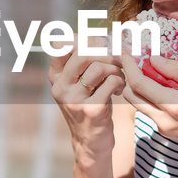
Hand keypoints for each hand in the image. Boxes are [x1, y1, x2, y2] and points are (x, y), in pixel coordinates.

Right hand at [47, 42, 125, 166]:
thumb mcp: (79, 84)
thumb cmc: (90, 105)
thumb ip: (84, 62)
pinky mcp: (92, 110)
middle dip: (105, 52)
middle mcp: (60, 87)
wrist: (90, 143)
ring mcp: (74, 99)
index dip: (85, 39)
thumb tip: (101, 34)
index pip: (63, 44)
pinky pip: (112, 82)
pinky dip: (121, 82)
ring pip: (99, 67)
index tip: (100, 45)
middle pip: (83, 51)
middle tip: (117, 59)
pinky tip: (119, 90)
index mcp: (55, 77)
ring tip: (119, 78)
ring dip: (116, 69)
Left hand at [118, 49, 177, 164]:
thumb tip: (154, 60)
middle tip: (139, 62)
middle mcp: (164, 120)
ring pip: (138, 104)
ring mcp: (163, 128)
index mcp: (174, 106)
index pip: (139, 84)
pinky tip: (165, 88)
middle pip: (131, 96)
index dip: (130, 67)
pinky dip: (150, 97)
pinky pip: (150, 111)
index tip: (127, 54)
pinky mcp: (166, 132)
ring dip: (139, 88)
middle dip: (130, 77)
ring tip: (155, 73)